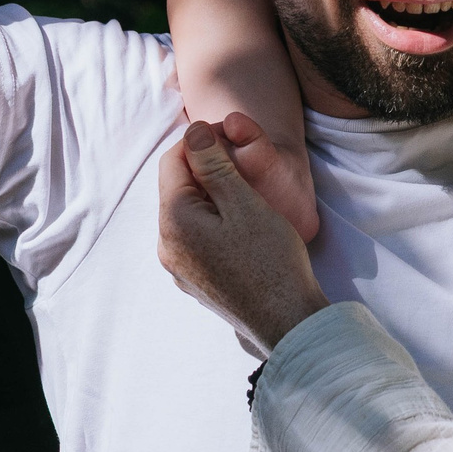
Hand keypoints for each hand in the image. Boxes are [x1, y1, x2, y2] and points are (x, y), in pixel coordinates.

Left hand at [158, 115, 328, 355]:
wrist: (286, 320)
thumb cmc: (270, 258)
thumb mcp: (244, 202)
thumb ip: (213, 165)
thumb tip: (192, 131)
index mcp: (173, 221)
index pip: (173, 160)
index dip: (201, 142)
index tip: (232, 138)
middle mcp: (166, 246)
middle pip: (177, 188)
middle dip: (205, 170)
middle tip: (245, 165)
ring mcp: (178, 268)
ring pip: (187, 214)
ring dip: (211, 197)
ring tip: (247, 196)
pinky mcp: (194, 282)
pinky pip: (196, 239)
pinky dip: (214, 223)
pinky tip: (243, 228)